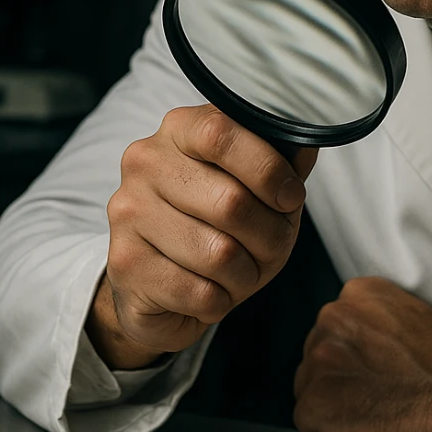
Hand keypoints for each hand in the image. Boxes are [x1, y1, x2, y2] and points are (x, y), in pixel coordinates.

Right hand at [86, 105, 316, 368]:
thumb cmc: (216, 228)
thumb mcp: (255, 190)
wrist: (156, 286)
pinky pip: (202, 292)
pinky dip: (221, 301)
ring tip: (239, 272)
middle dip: (269, 236)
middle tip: (271, 247)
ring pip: (220, 254)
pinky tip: (211, 292)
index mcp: (178, 131)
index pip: (220, 133)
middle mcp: (144, 164)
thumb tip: (306, 146)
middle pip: (230, 202)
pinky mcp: (126, 265)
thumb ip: (281, 165)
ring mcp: (128, 214)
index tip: (291, 198)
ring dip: (247, 274)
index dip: (267, 168)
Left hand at [294, 276, 431, 431]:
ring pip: (309, 387)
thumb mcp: (412, 315)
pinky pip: (309, 423)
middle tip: (373, 393)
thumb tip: (368, 344)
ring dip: (333, 403)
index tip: (371, 368)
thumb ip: (378, 322)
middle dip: (339, 375)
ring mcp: (318, 361)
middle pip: (318, 354)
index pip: (335, 327)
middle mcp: (331, 319)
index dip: (353, 355)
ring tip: (370, 413)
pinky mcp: (314, 403)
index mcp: (356, 294)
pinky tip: (360, 430)